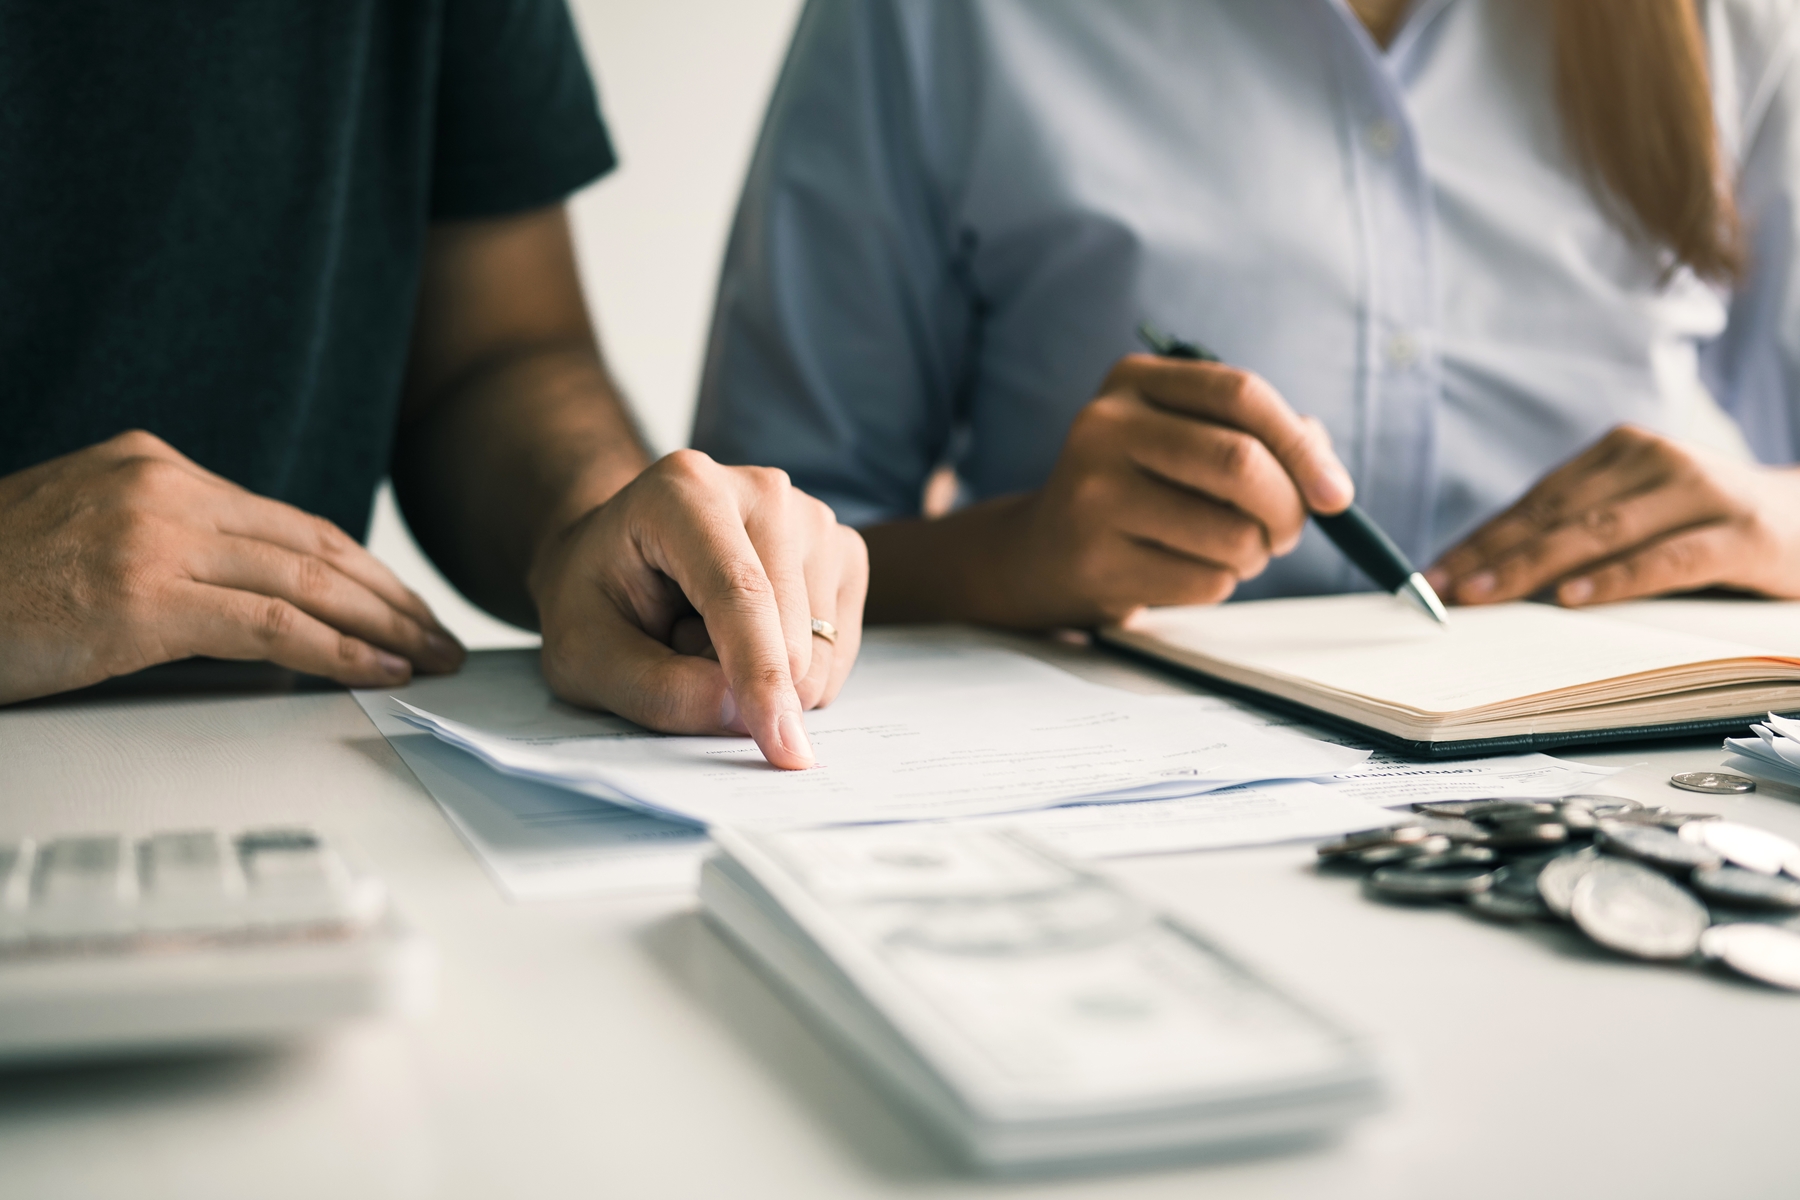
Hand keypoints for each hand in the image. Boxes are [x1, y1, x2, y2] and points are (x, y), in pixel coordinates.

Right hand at [0, 431, 464, 704]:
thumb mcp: (84, 538)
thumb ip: (165, 547)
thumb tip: (253, 595)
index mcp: (151, 466)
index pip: (287, 520)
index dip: (360, 567)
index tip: (403, 601)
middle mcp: (162, 488)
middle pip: (311, 544)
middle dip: (389, 595)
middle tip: (439, 633)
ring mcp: (152, 537)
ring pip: (305, 579)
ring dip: (382, 625)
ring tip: (430, 656)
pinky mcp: (141, 596)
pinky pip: (270, 625)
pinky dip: (337, 650)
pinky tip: (379, 670)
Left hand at [528, 450, 867, 770]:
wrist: (619, 558)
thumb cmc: (598, 600)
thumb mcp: (585, 656)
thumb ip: (655, 689)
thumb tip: (743, 714)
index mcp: (685, 491)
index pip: (739, 592)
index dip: (761, 674)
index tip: (784, 749)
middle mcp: (761, 490)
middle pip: (791, 628)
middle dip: (742, 681)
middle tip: (676, 646)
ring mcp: (811, 516)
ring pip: (820, 648)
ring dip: (765, 675)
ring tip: (707, 634)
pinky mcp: (842, 550)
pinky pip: (839, 652)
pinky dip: (795, 672)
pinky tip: (751, 635)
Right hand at [987, 354, 1354, 625]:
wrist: (1042, 551)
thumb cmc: (1138, 490)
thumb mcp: (1183, 439)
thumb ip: (1258, 436)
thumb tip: (1327, 476)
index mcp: (1134, 380)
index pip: (1241, 395)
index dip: (1302, 446)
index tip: (1336, 494)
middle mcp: (1104, 427)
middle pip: (1240, 463)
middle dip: (1288, 509)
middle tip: (1287, 533)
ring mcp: (1093, 494)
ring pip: (1231, 532)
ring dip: (1253, 553)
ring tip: (1226, 549)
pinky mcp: (1095, 559)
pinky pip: (1206, 581)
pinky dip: (1219, 583)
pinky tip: (1183, 569)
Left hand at [1426, 425, 1799, 605]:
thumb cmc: (1709, 526)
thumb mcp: (1640, 516)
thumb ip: (1579, 532)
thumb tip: (1488, 574)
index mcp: (1621, 451)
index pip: (1535, 501)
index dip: (1481, 540)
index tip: (1433, 576)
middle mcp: (1656, 461)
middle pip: (1557, 515)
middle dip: (1493, 557)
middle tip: (1446, 592)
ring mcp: (1701, 492)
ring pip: (1601, 532)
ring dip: (1535, 568)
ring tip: (1488, 597)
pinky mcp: (1742, 534)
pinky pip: (1667, 559)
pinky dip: (1616, 579)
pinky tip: (1573, 598)